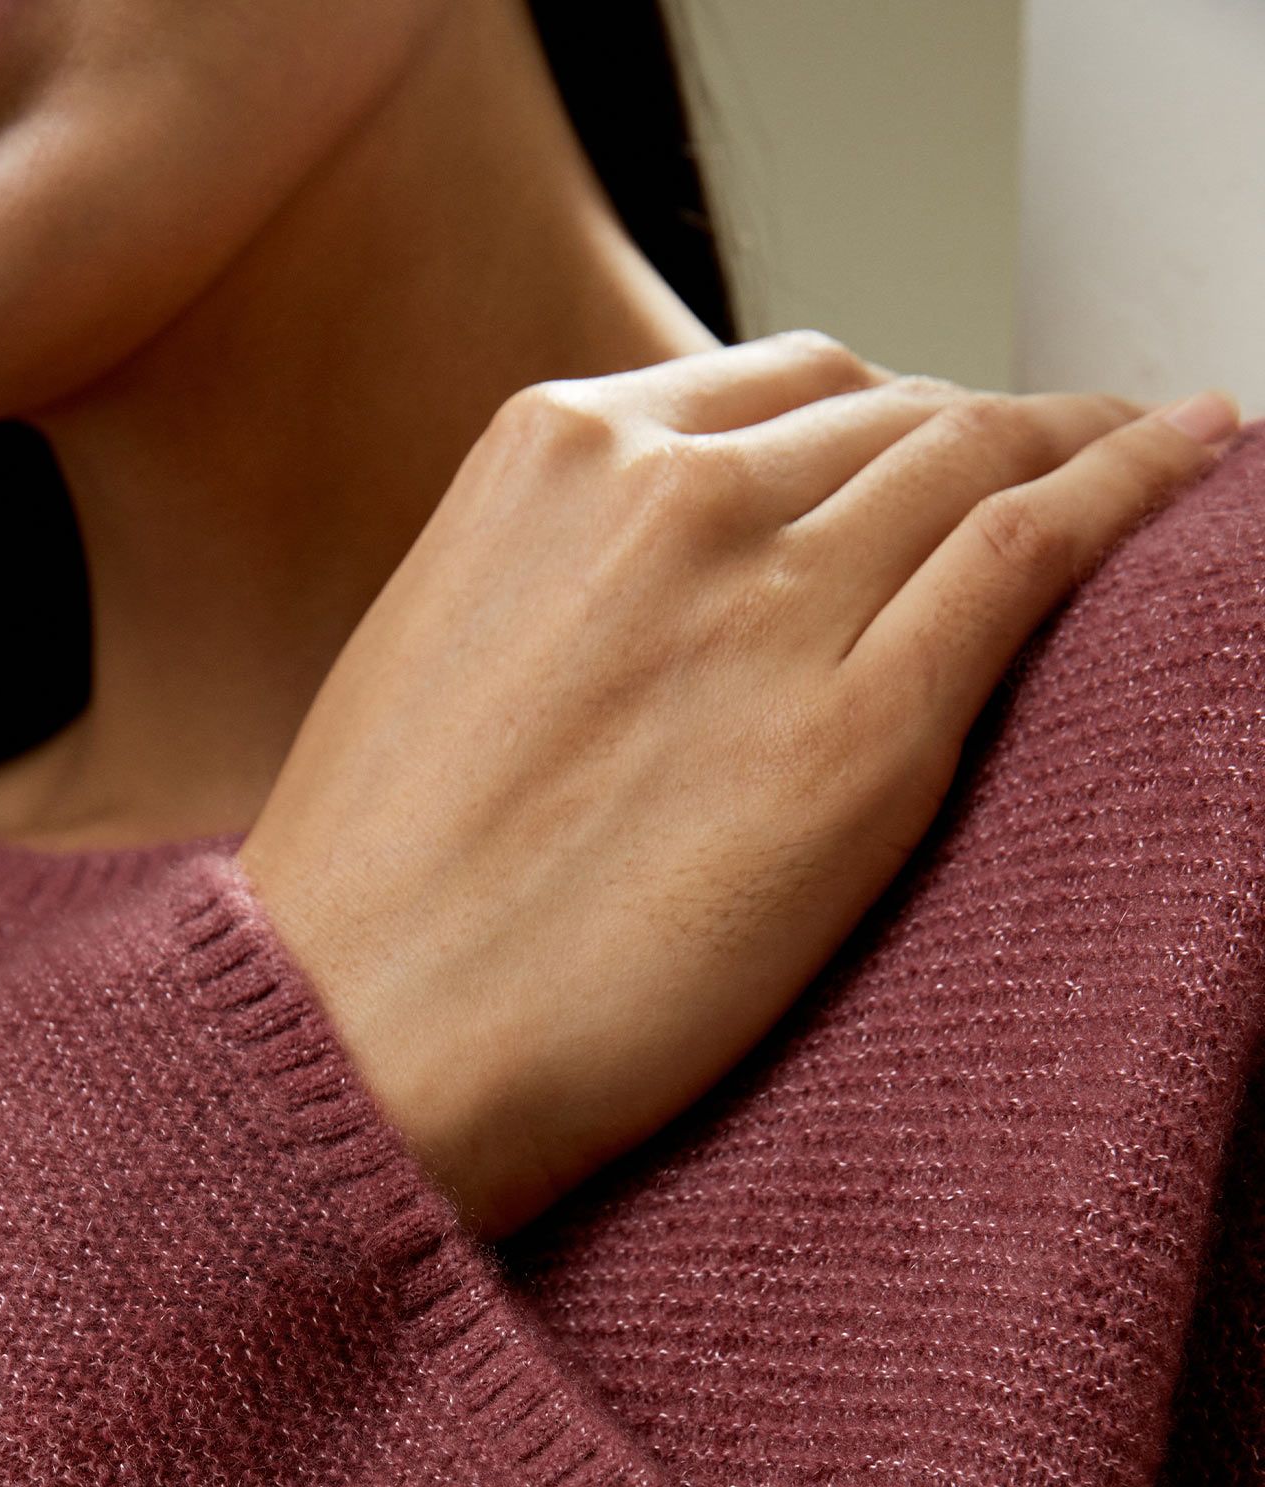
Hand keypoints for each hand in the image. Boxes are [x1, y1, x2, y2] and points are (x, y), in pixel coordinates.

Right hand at [235, 332, 1238, 1241]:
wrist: (358, 1047)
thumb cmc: (374, 901)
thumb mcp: (441, 658)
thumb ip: (566, 578)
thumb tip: (678, 588)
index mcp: (547, 456)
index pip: (784, 386)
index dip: (885, 416)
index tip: (935, 453)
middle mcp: (667, 491)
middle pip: (893, 411)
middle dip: (984, 432)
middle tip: (1054, 467)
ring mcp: (772, 602)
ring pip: (981, 456)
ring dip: (1078, 445)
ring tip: (1150, 459)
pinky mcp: (865, 730)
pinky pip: (1039, 550)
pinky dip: (1134, 490)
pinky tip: (1187, 468)